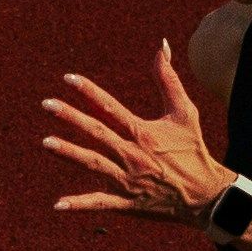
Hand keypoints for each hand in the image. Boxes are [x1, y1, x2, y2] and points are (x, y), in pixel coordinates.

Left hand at [43, 40, 235, 222]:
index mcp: (143, 132)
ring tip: (45, 143)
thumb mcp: (184, 111)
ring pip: (93, 163)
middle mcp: (132, 154)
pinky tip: (57, 204)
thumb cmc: (193, 149)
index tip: (68, 79)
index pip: (110, 107)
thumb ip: (168, 79)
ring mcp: (128, 179)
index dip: (89, 91)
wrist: (206, 194)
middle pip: (97, 132)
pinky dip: (79, 204)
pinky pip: (100, 202)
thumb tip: (161, 45)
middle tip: (47, 104)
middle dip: (70, 117)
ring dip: (69, 153)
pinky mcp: (127, 202)